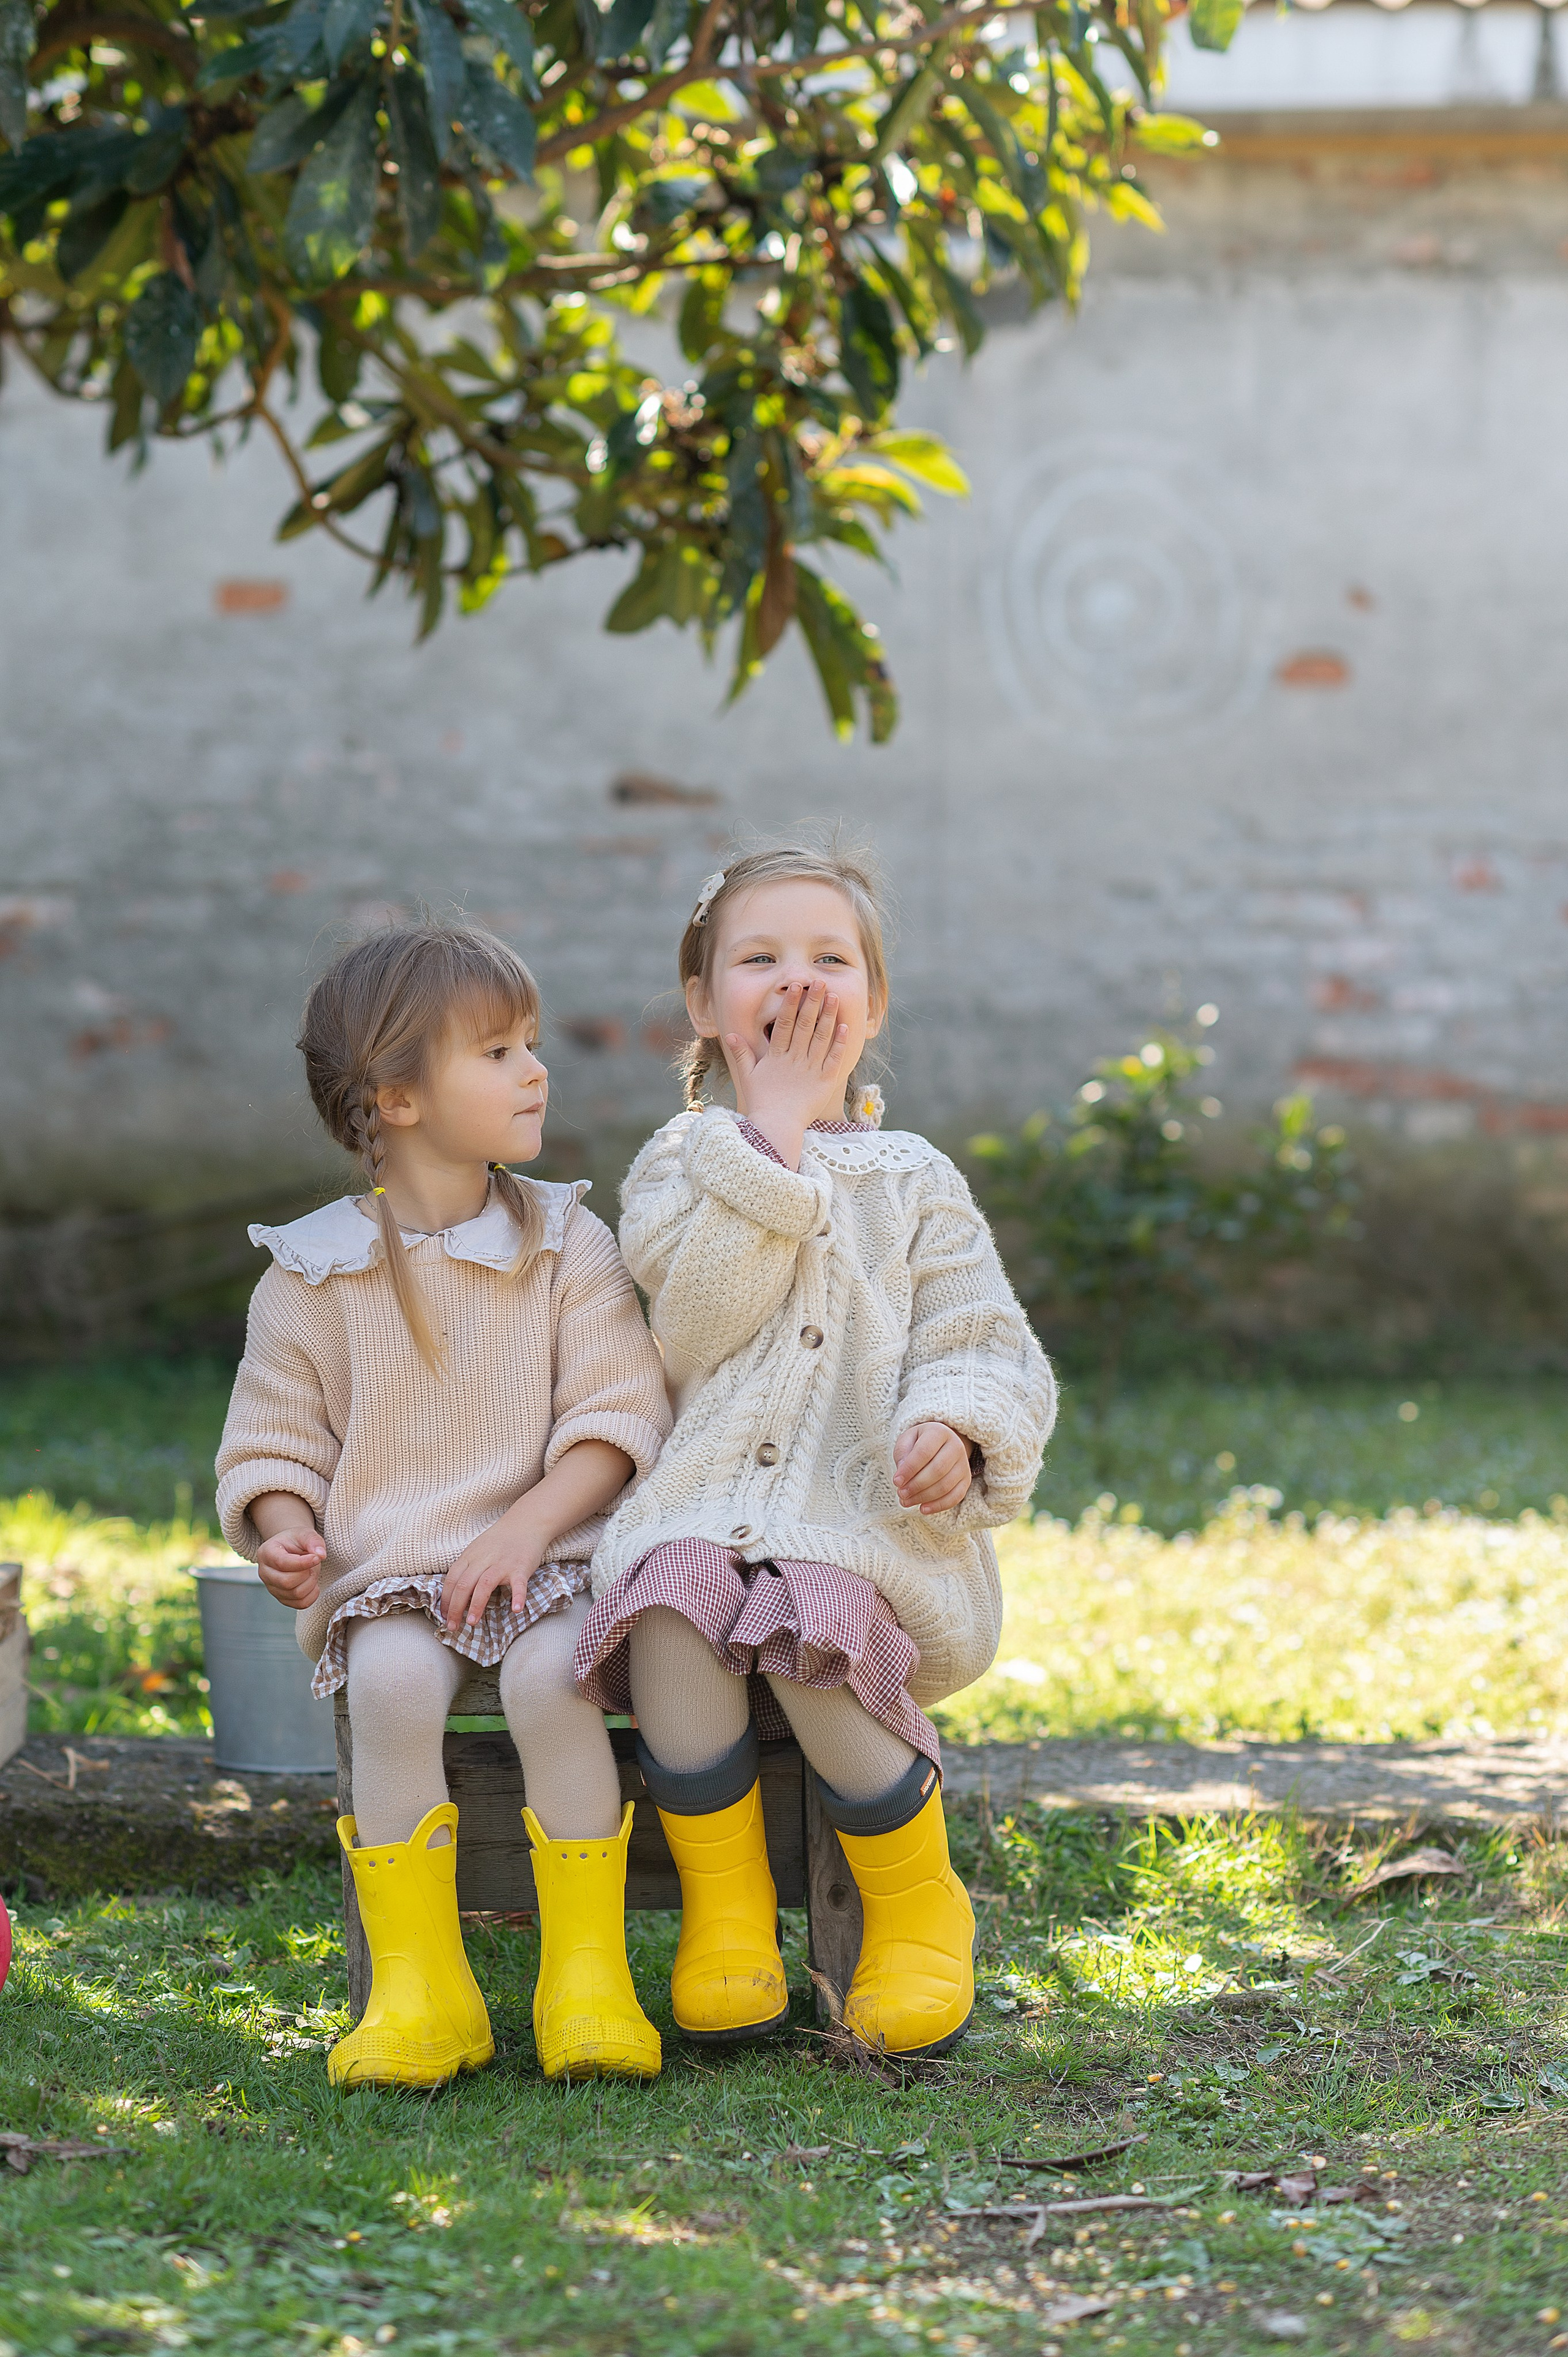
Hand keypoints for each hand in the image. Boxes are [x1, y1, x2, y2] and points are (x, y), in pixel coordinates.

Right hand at [257, 1526, 326, 1610]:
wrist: (291, 1550)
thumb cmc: (295, 1541)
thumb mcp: (304, 1534)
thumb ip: (313, 1541)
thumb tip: (321, 1555)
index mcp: (266, 1553)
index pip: (282, 1563)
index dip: (303, 1563)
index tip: (317, 1557)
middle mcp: (265, 1573)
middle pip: (287, 1582)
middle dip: (306, 1573)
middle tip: (312, 1564)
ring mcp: (272, 1588)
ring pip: (295, 1594)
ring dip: (310, 1583)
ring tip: (311, 1571)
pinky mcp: (282, 1598)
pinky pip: (300, 1604)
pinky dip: (312, 1595)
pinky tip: (312, 1583)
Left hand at [440, 1505, 543, 1631]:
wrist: (525, 1523)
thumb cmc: (499, 1540)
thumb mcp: (477, 1550)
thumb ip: (467, 1568)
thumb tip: (454, 1593)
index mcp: (470, 1556)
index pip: (452, 1580)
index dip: (446, 1600)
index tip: (443, 1616)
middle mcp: (483, 1560)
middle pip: (464, 1585)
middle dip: (455, 1608)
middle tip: (453, 1626)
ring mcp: (502, 1564)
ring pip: (484, 1585)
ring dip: (476, 1605)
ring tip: (472, 1622)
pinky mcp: (521, 1567)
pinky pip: (518, 1584)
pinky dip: (518, 1597)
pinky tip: (516, 1609)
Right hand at [723, 980, 850, 1166]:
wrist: (777, 1126)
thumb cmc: (761, 1103)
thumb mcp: (748, 1077)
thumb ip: (741, 1054)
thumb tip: (730, 1034)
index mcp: (776, 1055)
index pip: (784, 1023)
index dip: (791, 1004)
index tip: (797, 987)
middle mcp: (794, 1058)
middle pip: (805, 1024)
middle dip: (813, 1001)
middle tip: (820, 982)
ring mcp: (811, 1068)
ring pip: (822, 1036)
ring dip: (828, 1015)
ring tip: (834, 996)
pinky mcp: (825, 1081)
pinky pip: (834, 1058)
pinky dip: (840, 1042)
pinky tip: (845, 1027)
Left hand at [894, 1422, 973, 1515]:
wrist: (940, 1444)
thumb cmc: (918, 1443)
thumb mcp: (906, 1441)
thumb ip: (902, 1455)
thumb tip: (902, 1477)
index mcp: (939, 1432)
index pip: (924, 1452)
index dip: (909, 1469)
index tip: (896, 1481)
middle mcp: (956, 1446)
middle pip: (937, 1470)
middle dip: (916, 1485)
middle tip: (901, 1493)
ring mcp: (963, 1464)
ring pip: (946, 1485)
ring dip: (924, 1497)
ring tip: (906, 1501)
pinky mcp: (966, 1479)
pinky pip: (956, 1496)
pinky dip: (939, 1505)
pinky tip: (923, 1509)